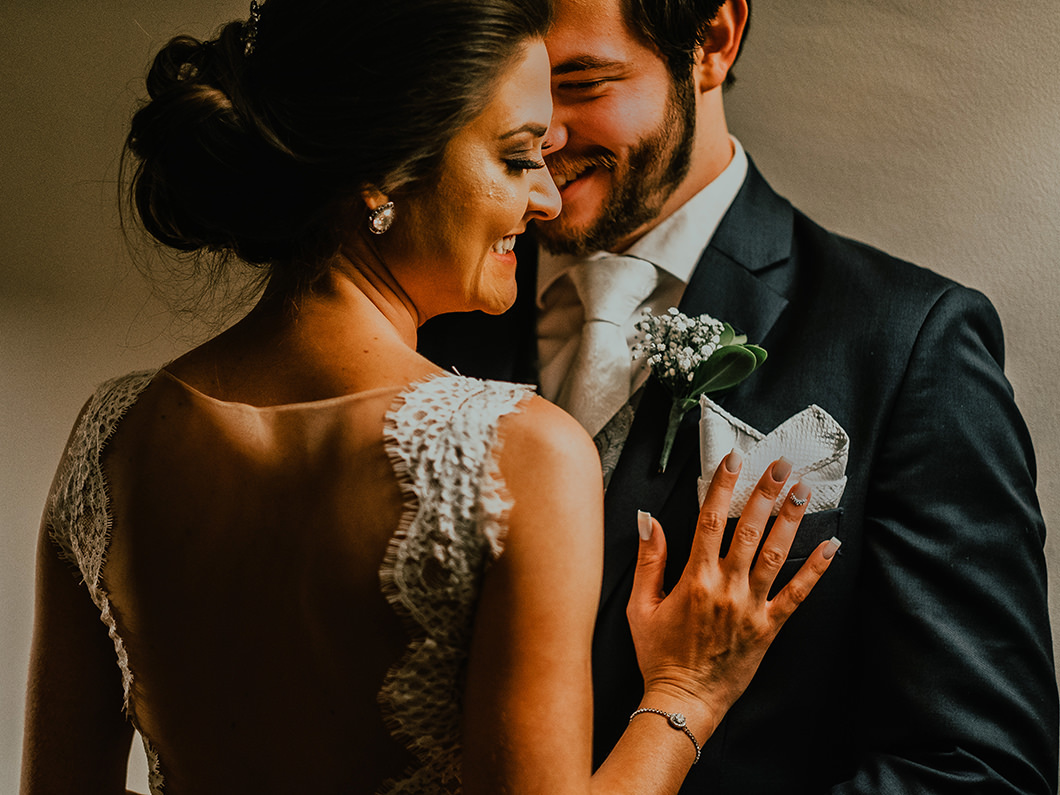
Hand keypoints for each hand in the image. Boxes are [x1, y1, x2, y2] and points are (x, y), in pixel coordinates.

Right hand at [626, 452, 838, 737]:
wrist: (683, 701)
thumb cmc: (658, 655)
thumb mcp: (640, 606)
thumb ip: (648, 561)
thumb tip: (649, 520)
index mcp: (694, 579)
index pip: (709, 520)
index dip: (723, 487)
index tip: (734, 460)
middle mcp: (726, 588)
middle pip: (749, 530)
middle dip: (765, 493)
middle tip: (781, 464)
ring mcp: (750, 608)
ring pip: (775, 555)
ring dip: (790, 520)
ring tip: (803, 491)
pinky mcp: (768, 628)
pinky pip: (797, 595)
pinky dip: (815, 570)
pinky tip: (830, 547)